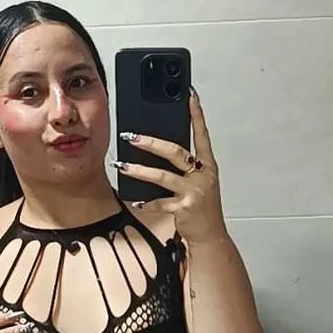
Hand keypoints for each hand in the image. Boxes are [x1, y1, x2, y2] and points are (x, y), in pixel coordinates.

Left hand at [115, 91, 225, 246]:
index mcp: (208, 165)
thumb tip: (160, 149)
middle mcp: (202, 175)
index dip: (197, 116)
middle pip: (175, 152)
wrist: (211, 234)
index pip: (202, 135)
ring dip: (139, 171)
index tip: (190, 97)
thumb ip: (185, 166)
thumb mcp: (199, 182)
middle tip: (131, 136)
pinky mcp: (184, 208)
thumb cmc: (203, 206)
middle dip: (151, 143)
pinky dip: (145, 202)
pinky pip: (159, 202)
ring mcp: (194, 192)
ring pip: (162, 176)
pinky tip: (134, 199)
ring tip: (122, 166)